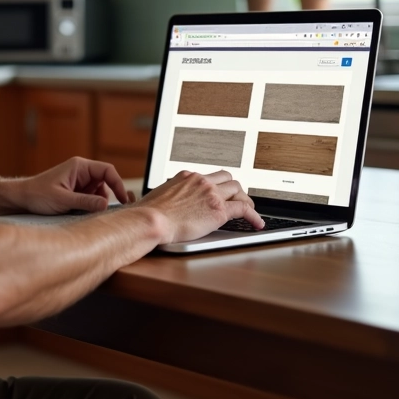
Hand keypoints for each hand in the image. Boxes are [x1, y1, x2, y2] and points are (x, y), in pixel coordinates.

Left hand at [12, 157, 132, 214]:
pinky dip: (90, 206)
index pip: (107, 171)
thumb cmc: (38, 195)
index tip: (123, 199)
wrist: (22, 198)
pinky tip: (80, 213)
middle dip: (106, 196)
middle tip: (106, 211)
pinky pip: (91, 198)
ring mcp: (79, 181)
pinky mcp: (76, 191)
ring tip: (83, 212)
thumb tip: (106, 205)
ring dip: (96, 203)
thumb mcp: (62, 200)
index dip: (118, 184)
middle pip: (105, 182)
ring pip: (99, 192)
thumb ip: (85, 202)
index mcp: (79, 166)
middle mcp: (81, 172)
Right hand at [138, 170, 262, 243]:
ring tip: (249, 209)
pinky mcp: (219, 210)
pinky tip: (257, 223)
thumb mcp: (152, 198)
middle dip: (233, 189)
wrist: (151, 220)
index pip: (208, 176)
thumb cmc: (147, 214)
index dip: (216, 186)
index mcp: (186, 176)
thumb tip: (141, 200)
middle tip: (237, 199)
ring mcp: (211, 194)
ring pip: (238, 189)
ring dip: (244, 199)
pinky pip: (244, 209)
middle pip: (227, 178)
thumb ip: (159, 197)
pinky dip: (253, 215)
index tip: (218, 193)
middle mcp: (201, 181)